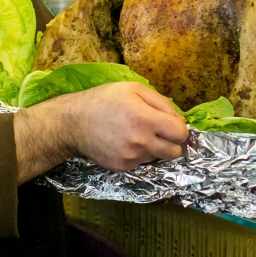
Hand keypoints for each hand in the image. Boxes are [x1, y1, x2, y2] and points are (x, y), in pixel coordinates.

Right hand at [12, 82, 188, 181]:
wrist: (74, 122)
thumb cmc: (104, 100)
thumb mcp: (133, 88)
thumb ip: (161, 102)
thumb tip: (180, 120)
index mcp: (145, 118)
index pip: (181, 133)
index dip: (179, 128)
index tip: (170, 124)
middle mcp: (141, 141)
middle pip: (174, 152)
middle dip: (171, 142)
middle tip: (159, 132)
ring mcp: (131, 157)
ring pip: (158, 158)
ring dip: (154, 148)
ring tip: (137, 134)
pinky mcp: (123, 167)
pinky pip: (142, 163)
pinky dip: (139, 154)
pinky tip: (125, 142)